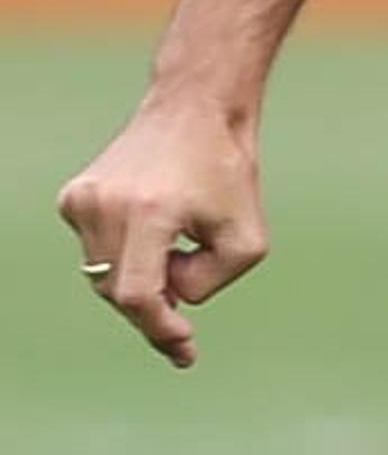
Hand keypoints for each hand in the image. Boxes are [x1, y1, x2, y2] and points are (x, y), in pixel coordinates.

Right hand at [56, 96, 269, 367]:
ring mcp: (84, 198)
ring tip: (177, 234)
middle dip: (156, 299)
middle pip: (120, 290)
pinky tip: (152, 216)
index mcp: (150, 211)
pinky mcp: (74, 195)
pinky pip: (95, 247)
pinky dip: (122, 249)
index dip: (161, 329)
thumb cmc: (228, 167)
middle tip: (189, 286)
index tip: (184, 351)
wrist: (197, 103)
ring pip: (104, 273)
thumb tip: (167, 298)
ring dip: (139, 272)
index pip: (138, 295)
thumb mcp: (246, 236)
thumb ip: (208, 283)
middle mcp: (107, 204)